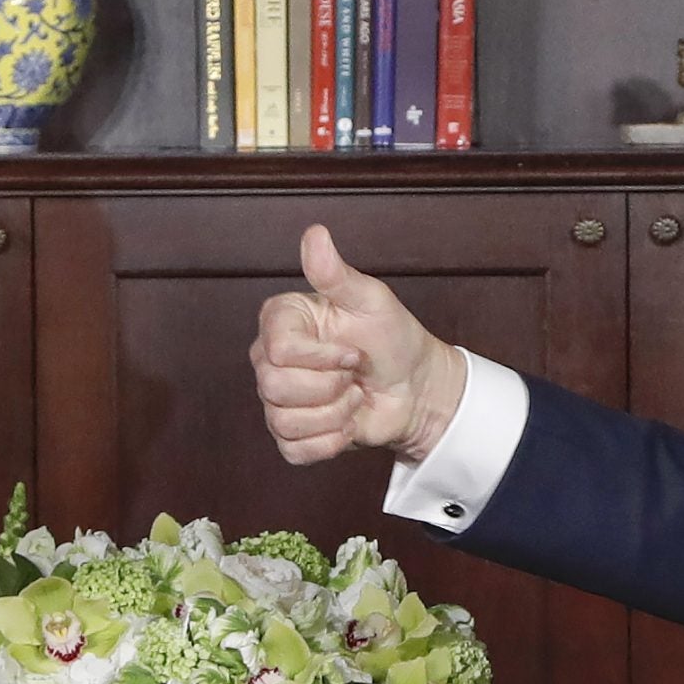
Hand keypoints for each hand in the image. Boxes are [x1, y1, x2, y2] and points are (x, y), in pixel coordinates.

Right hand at [252, 223, 465, 467]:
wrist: (414, 388)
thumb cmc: (393, 338)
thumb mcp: (370, 300)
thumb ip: (337, 273)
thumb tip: (315, 233)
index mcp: (282, 322)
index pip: (277, 349)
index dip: (322, 357)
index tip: (353, 350)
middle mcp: (269, 360)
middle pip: (274, 387)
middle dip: (330, 387)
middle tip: (354, 375)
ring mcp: (277, 400)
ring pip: (284, 421)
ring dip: (334, 415)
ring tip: (352, 398)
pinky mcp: (290, 435)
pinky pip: (294, 450)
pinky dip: (329, 442)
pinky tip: (345, 423)